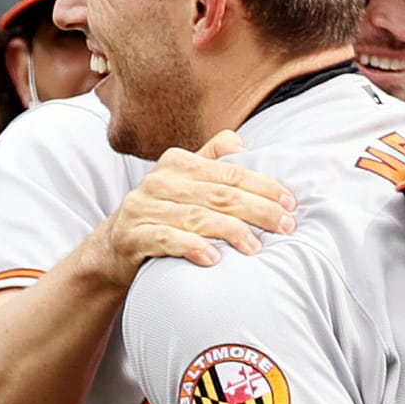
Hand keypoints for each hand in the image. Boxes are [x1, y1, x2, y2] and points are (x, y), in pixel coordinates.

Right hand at [91, 130, 295, 278]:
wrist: (114, 246)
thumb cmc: (163, 214)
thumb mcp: (185, 183)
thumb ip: (212, 161)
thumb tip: (242, 144)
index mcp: (178, 162)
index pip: (230, 172)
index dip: (263, 186)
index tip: (290, 204)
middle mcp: (159, 181)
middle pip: (219, 194)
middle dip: (258, 210)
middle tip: (286, 227)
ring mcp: (143, 207)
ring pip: (196, 217)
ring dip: (231, 232)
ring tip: (256, 248)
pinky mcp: (131, 235)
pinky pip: (167, 239)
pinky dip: (192, 247)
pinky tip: (214, 259)